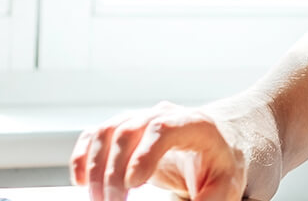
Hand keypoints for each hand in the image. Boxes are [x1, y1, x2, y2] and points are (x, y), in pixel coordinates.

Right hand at [70, 101, 247, 200]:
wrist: (223, 142)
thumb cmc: (224, 164)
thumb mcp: (226, 185)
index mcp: (194, 124)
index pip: (163, 128)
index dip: (144, 153)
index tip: (133, 183)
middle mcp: (164, 115)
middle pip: (128, 132)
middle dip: (113, 172)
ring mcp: (141, 120)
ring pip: (106, 132)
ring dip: (94, 168)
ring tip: (98, 200)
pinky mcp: (125, 131)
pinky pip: (95, 136)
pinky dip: (82, 157)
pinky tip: (80, 183)